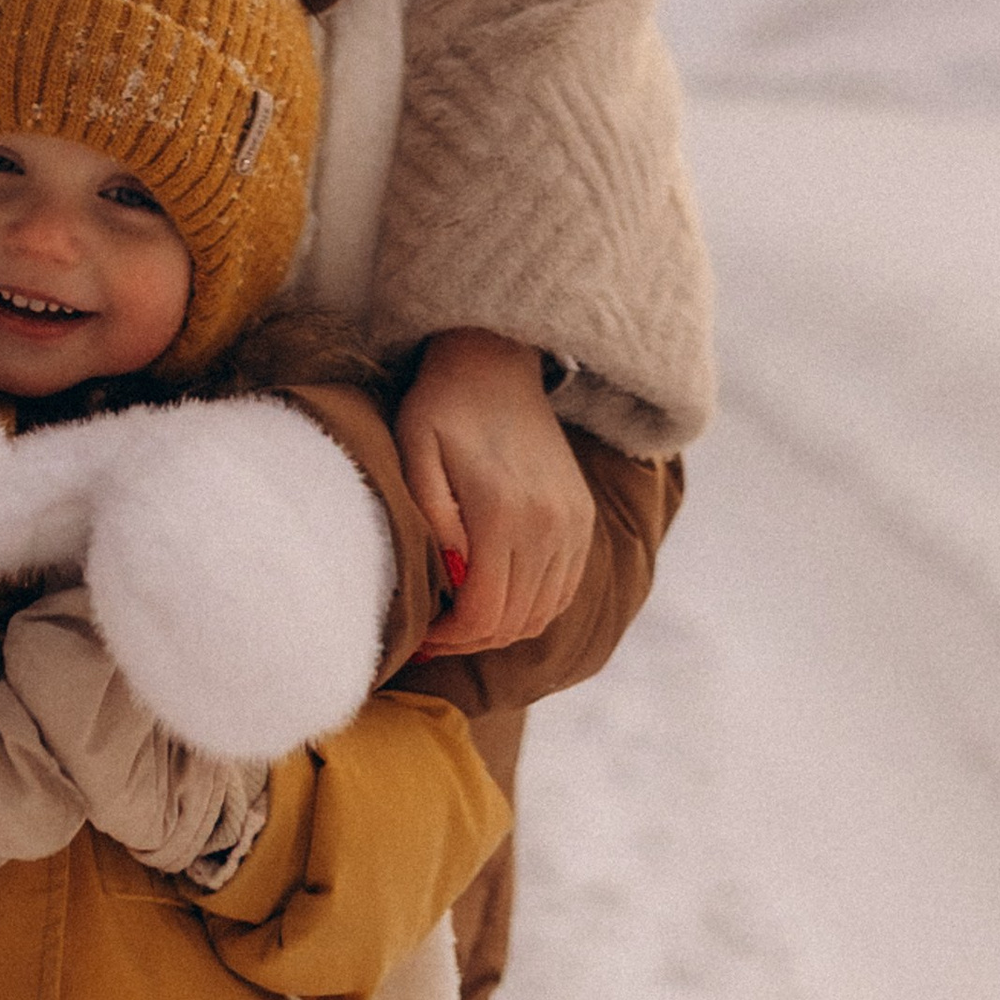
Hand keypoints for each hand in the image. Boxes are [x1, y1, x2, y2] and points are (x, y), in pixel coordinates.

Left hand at [394, 328, 594, 656]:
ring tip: (462, 616)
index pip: (484, 614)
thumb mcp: (416, 451)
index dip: (450, 637)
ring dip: (501, 627)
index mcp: (504, 513)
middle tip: (435, 631)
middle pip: (513, 622)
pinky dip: (532, 607)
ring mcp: (573, 523)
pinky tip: (498, 595)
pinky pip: (563, 590)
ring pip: (542, 614)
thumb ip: (432, 517)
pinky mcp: (582, 518)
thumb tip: (453, 578)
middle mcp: (550, 525)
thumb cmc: (443, 406)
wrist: (497, 360)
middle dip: (470, 638)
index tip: (421, 632)